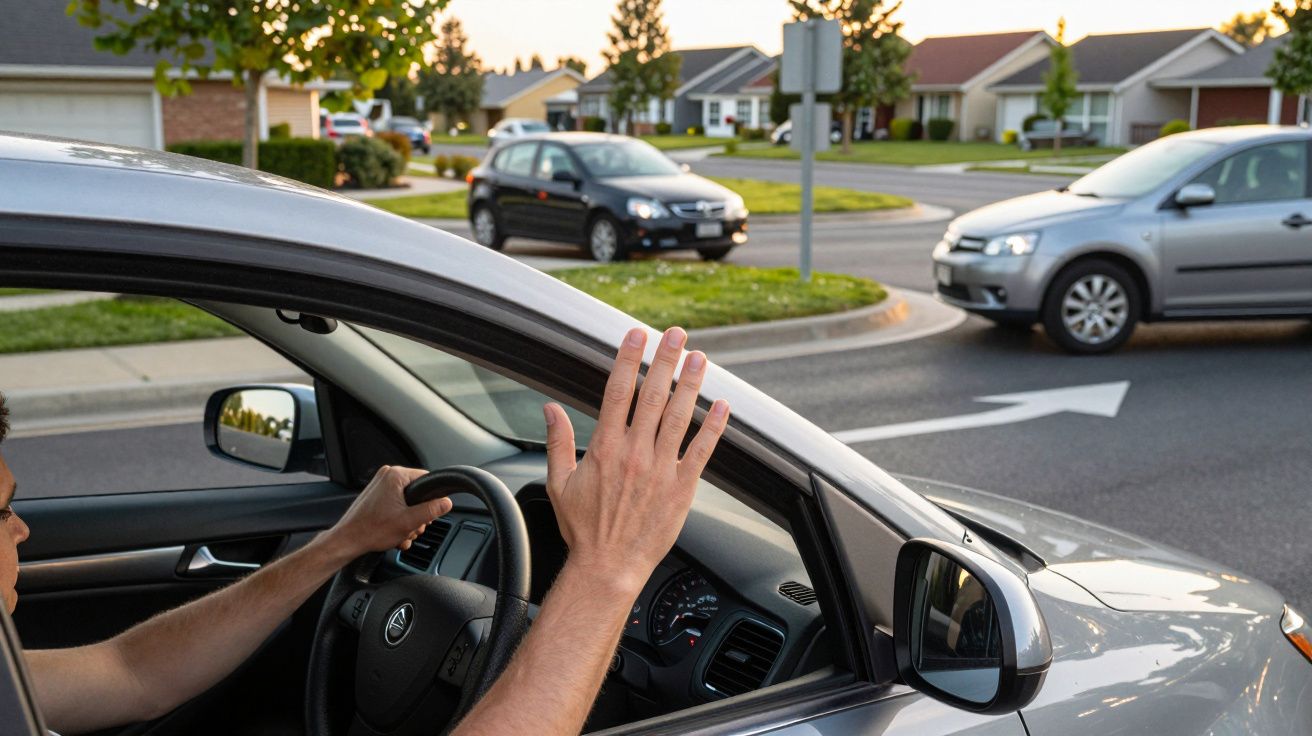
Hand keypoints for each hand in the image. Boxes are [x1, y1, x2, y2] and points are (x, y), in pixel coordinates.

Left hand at [325, 465, 453, 558]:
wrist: (348, 540)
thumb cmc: (372, 530)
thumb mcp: (409, 521)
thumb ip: (431, 510)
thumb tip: (447, 503)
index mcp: (395, 475)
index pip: (426, 479)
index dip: (432, 498)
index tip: (428, 513)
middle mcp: (387, 476)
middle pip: (417, 493)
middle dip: (417, 515)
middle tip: (412, 528)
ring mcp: (380, 486)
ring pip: (407, 502)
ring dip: (408, 521)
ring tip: (401, 533)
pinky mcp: (376, 496)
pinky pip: (396, 504)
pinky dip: (398, 519)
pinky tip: (395, 533)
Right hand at [542, 326, 728, 593]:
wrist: (608, 567)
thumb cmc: (583, 529)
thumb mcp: (559, 483)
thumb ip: (557, 441)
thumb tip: (550, 408)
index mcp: (604, 449)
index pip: (617, 392)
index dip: (628, 360)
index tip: (635, 335)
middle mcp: (635, 454)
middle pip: (652, 396)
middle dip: (664, 360)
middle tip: (674, 334)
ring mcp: (661, 470)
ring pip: (678, 417)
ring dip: (690, 384)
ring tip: (699, 358)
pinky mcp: (682, 489)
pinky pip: (701, 452)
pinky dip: (713, 428)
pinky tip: (722, 406)